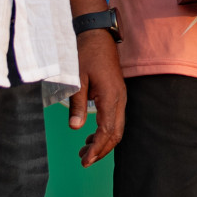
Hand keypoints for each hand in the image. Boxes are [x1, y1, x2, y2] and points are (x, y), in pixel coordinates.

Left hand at [70, 28, 125, 166]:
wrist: (97, 35)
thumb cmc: (86, 54)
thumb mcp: (78, 79)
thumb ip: (77, 104)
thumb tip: (76, 127)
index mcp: (111, 97)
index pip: (107, 131)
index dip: (96, 149)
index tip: (85, 161)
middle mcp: (120, 99)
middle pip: (116, 133)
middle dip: (102, 150)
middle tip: (84, 161)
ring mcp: (120, 96)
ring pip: (117, 127)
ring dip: (103, 142)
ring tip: (84, 150)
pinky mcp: (117, 93)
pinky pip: (115, 118)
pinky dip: (105, 131)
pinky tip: (91, 135)